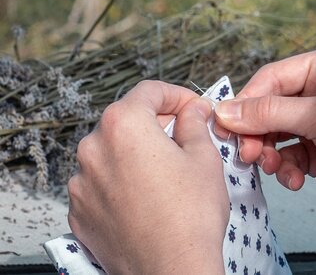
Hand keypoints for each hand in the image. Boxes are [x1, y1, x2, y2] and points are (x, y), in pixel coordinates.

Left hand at [68, 81, 226, 274]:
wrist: (171, 269)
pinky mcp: (79, 212)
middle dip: (156, 123)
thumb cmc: (190, 215)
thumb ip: (194, 122)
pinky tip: (147, 196)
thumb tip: (192, 110)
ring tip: (166, 172)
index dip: (178, 94)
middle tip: (185, 137)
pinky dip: (121, 181)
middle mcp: (93, 148)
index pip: (149, 91)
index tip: (194, 107)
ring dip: (136, 152)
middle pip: (127, 120)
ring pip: (112, 152)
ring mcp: (81, 183)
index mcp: (124, 125)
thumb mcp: (204, 156)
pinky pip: (101, 183)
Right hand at [213, 46, 315, 233]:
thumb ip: (271, 113)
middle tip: (247, 155)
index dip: (247, 102)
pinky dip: (284, 168)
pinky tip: (295, 180)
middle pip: (267, 105)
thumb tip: (224, 110)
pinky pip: (284, 153)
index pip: (272, 76)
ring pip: (271, 132)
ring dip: (267, 153)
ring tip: (273, 169)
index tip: (226, 127)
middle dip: (256, 132)